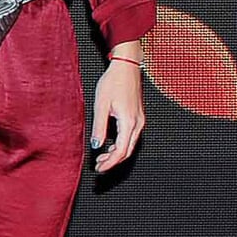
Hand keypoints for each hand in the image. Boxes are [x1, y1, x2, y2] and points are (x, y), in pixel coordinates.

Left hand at [91, 49, 143, 172]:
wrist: (126, 68)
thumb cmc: (113, 83)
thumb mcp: (101, 105)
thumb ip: (99, 127)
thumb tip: (97, 145)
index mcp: (130, 122)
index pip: (121, 151)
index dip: (110, 163)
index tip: (98, 168)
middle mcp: (138, 124)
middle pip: (128, 151)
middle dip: (113, 161)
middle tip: (98, 165)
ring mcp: (140, 120)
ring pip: (130, 144)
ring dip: (116, 153)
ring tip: (101, 157)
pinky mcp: (138, 117)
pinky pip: (131, 136)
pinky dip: (120, 144)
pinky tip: (109, 144)